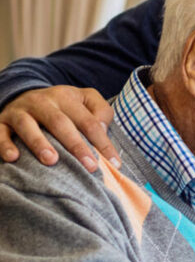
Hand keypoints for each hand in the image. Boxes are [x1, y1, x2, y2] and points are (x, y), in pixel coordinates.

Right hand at [0, 86, 117, 171]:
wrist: (24, 95)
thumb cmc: (64, 107)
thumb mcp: (85, 100)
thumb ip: (101, 112)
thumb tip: (103, 129)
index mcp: (66, 97)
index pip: (89, 121)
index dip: (103, 142)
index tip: (115, 163)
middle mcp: (42, 102)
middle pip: (60, 123)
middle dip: (76, 145)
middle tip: (90, 166)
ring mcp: (20, 111)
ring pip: (28, 126)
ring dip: (39, 143)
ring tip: (51, 160)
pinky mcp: (1, 121)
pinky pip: (0, 132)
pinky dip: (4, 145)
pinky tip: (13, 158)